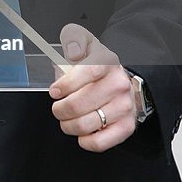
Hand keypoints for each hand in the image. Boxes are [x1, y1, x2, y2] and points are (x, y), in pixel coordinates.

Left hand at [48, 23, 135, 151]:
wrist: (119, 81)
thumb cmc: (95, 64)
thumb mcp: (83, 42)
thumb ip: (74, 38)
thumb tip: (74, 50)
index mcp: (107, 62)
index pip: (88, 71)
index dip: (67, 84)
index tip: (54, 91)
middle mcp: (119, 84)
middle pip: (80, 104)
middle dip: (60, 109)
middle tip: (58, 107)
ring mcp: (124, 106)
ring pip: (86, 124)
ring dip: (68, 125)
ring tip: (67, 118)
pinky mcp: (126, 126)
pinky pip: (99, 142)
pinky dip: (84, 140)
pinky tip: (81, 131)